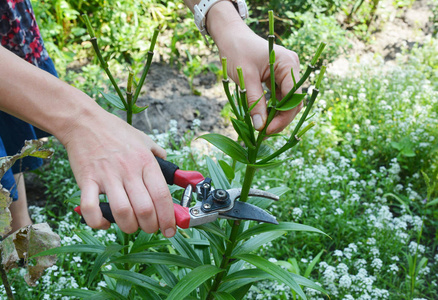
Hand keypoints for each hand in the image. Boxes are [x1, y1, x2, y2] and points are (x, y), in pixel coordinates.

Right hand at [62, 110, 175, 236]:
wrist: (84, 121)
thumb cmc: (116, 132)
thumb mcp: (144, 140)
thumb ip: (159, 156)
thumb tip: (174, 171)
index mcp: (146, 162)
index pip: (162, 196)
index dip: (169, 218)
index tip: (170, 230)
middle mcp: (129, 170)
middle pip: (145, 209)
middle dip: (151, 227)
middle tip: (150, 228)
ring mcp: (107, 176)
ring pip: (122, 212)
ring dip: (129, 227)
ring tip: (130, 226)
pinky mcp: (86, 180)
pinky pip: (91, 208)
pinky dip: (98, 222)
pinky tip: (104, 222)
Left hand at [207, 2, 301, 134]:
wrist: (230, 36)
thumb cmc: (237, 51)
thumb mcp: (245, 78)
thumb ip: (254, 102)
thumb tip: (260, 126)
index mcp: (288, 64)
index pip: (294, 97)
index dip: (283, 116)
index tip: (267, 130)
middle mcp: (292, 68)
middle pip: (293, 101)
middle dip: (281, 118)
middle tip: (264, 132)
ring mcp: (286, 73)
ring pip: (287, 101)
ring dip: (276, 115)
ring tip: (262, 128)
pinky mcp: (279, 77)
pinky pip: (280, 97)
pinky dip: (272, 108)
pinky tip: (263, 118)